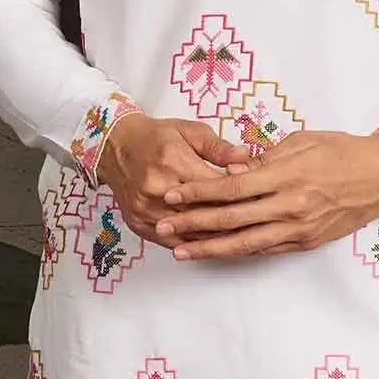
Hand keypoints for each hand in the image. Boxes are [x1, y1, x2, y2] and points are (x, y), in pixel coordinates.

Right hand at [94, 112, 256, 244]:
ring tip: (242, 241)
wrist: (116, 147)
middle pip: (204, 213)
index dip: (241, 195)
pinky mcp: (139, 223)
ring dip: (215, 239)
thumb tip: (247, 158)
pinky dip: (193, 245)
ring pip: (189, 232)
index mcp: (173, 162)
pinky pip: (172, 242)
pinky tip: (212, 247)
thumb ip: (219, 148)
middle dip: (233, 220)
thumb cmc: (156, 138)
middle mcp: (158, 189)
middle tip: (258, 225)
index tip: (261, 200)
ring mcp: (146, 210)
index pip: (215, 187)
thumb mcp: (191, 132)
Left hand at [152, 128, 378, 259]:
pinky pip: (265, 249)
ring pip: (245, 243)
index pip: (232, 187)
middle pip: (232, 219)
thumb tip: (232, 173)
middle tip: (164, 228)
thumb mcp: (302, 142)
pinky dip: (238, 252)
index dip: (199, 193)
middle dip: (194, 224)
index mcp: (287, 175)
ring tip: (181, 251)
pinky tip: (217, 253)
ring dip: (210, 248)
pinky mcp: (306, 243)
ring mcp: (299, 229)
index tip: (173, 195)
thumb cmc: (342, 151)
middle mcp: (291, 206)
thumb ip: (264, 159)